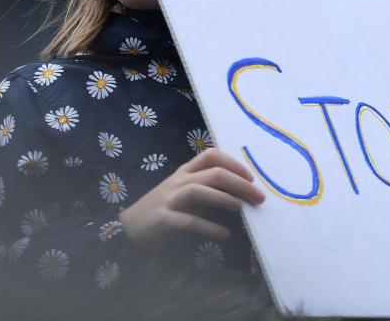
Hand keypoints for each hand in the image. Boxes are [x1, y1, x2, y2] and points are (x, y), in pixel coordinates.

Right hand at [118, 148, 264, 248]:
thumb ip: (208, 190)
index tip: (251, 176)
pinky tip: (224, 234)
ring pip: (199, 190)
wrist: (129, 227)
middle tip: (259, 197)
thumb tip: (241, 192)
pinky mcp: (163, 219)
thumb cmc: (165, 209)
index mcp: (185, 172)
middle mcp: (179, 181)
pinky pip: (188, 221)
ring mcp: (169, 199)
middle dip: (239, 183)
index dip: (233, 163)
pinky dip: (209, 227)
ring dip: (224, 198)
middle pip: (212, 173)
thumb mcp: (186, 194)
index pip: (211, 155)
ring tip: (241, 208)